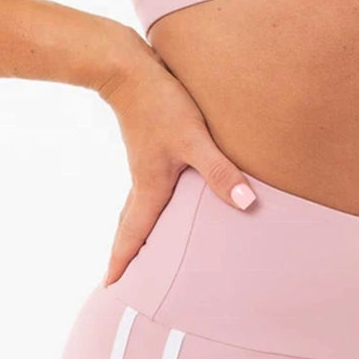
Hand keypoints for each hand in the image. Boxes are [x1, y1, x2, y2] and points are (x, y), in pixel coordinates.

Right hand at [97, 49, 257, 286]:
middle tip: (122, 278)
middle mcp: (142, 179)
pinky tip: (164, 195)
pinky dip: (149, 203)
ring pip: (138, 205)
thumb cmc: (161, 105)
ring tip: (144, 246)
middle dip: (127, 252)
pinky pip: (146, 186)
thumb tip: (247, 205)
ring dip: (137, 228)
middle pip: (130, 225)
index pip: (132, 234)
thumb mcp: (193, 139)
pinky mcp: (149, 144)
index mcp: (149, 187)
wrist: (129, 69)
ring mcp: (144, 161)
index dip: (123, 262)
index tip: (111, 289)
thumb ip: (220, 172)